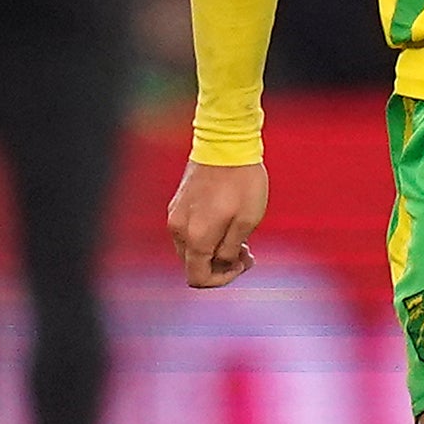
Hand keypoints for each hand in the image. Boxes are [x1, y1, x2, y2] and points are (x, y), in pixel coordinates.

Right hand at [167, 158, 267, 288]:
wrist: (226, 144)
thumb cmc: (242, 181)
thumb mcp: (247, 221)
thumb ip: (230, 250)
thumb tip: (221, 263)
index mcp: (196, 237)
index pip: (198, 278)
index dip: (221, 279)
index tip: (241, 263)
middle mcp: (179, 229)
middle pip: (193, 264)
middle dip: (219, 264)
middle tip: (246, 250)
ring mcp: (176, 214)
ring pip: (191, 248)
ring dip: (213, 249)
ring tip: (239, 235)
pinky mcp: (178, 203)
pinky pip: (189, 231)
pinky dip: (206, 234)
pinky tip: (226, 221)